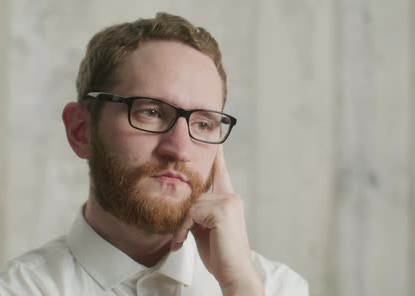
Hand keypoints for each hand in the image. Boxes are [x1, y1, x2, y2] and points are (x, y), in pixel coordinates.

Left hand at [171, 147, 263, 294]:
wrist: (234, 273)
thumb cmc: (220, 254)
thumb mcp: (205, 228)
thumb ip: (197, 212)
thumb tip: (183, 206)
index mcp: (229, 199)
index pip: (221, 173)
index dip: (217, 157)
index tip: (217, 142)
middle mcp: (231, 197)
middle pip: (195, 194)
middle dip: (183, 216)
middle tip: (179, 236)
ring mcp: (228, 202)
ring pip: (192, 204)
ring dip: (181, 225)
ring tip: (181, 241)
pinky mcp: (222, 210)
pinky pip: (191, 213)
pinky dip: (183, 228)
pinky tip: (183, 241)